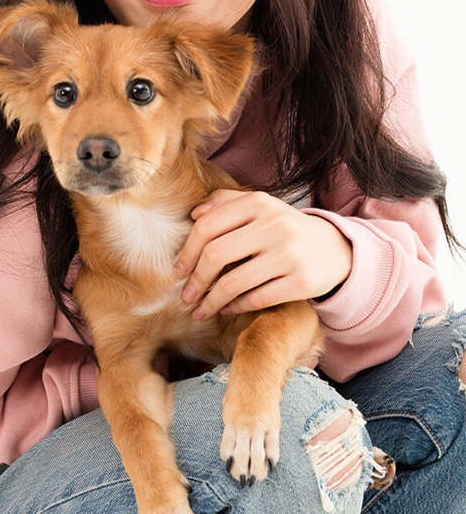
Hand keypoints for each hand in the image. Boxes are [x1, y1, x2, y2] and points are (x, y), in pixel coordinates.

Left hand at [173, 189, 351, 318]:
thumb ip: (225, 203)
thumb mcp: (260, 207)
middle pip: (215, 254)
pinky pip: (256, 299)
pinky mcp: (301, 282)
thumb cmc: (284, 227)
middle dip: (195, 279)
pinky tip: (226, 310)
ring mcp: (289, 254)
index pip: (206, 226)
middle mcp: (274, 225)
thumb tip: (193, 214)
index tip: (178, 270)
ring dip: (210, 301)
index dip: (186, 252)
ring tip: (200, 310)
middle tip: (186, 294)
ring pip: (233, 283)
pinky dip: (234, 307)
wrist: (335, 248)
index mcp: (258, 203)